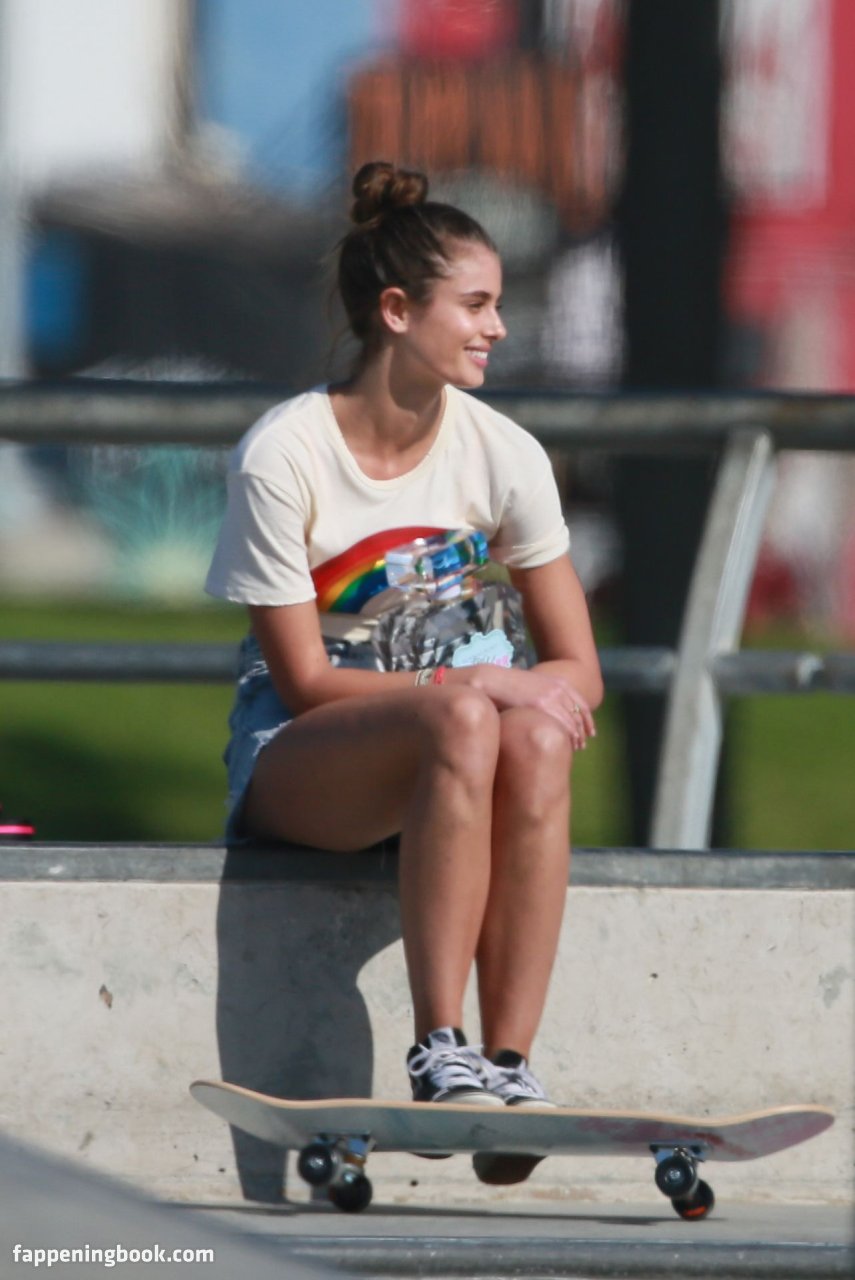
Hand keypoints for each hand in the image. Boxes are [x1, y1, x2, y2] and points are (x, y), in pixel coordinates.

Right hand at [460, 664, 595, 748]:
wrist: (494, 681)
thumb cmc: (509, 686)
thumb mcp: (534, 686)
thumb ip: (546, 695)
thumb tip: (551, 711)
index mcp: (558, 682)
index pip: (581, 703)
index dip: (588, 719)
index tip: (590, 731)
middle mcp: (558, 688)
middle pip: (579, 713)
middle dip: (584, 729)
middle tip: (584, 744)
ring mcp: (551, 696)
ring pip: (572, 720)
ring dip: (577, 735)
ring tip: (577, 747)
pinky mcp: (541, 705)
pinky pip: (560, 723)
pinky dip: (567, 735)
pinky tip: (567, 744)